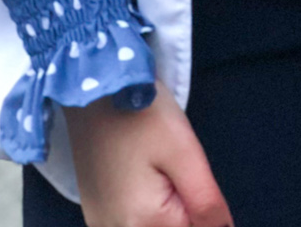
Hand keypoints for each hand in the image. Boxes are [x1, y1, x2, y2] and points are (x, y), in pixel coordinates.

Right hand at [65, 88, 231, 226]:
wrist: (93, 87)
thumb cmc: (143, 113)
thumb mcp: (184, 151)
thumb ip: (206, 202)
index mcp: (145, 222)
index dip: (204, 213)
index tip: (192, 182)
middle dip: (183, 211)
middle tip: (174, 172)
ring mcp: (102, 225)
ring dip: (164, 212)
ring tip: (157, 172)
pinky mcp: (95, 213)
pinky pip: (130, 223)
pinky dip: (144, 211)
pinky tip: (142, 180)